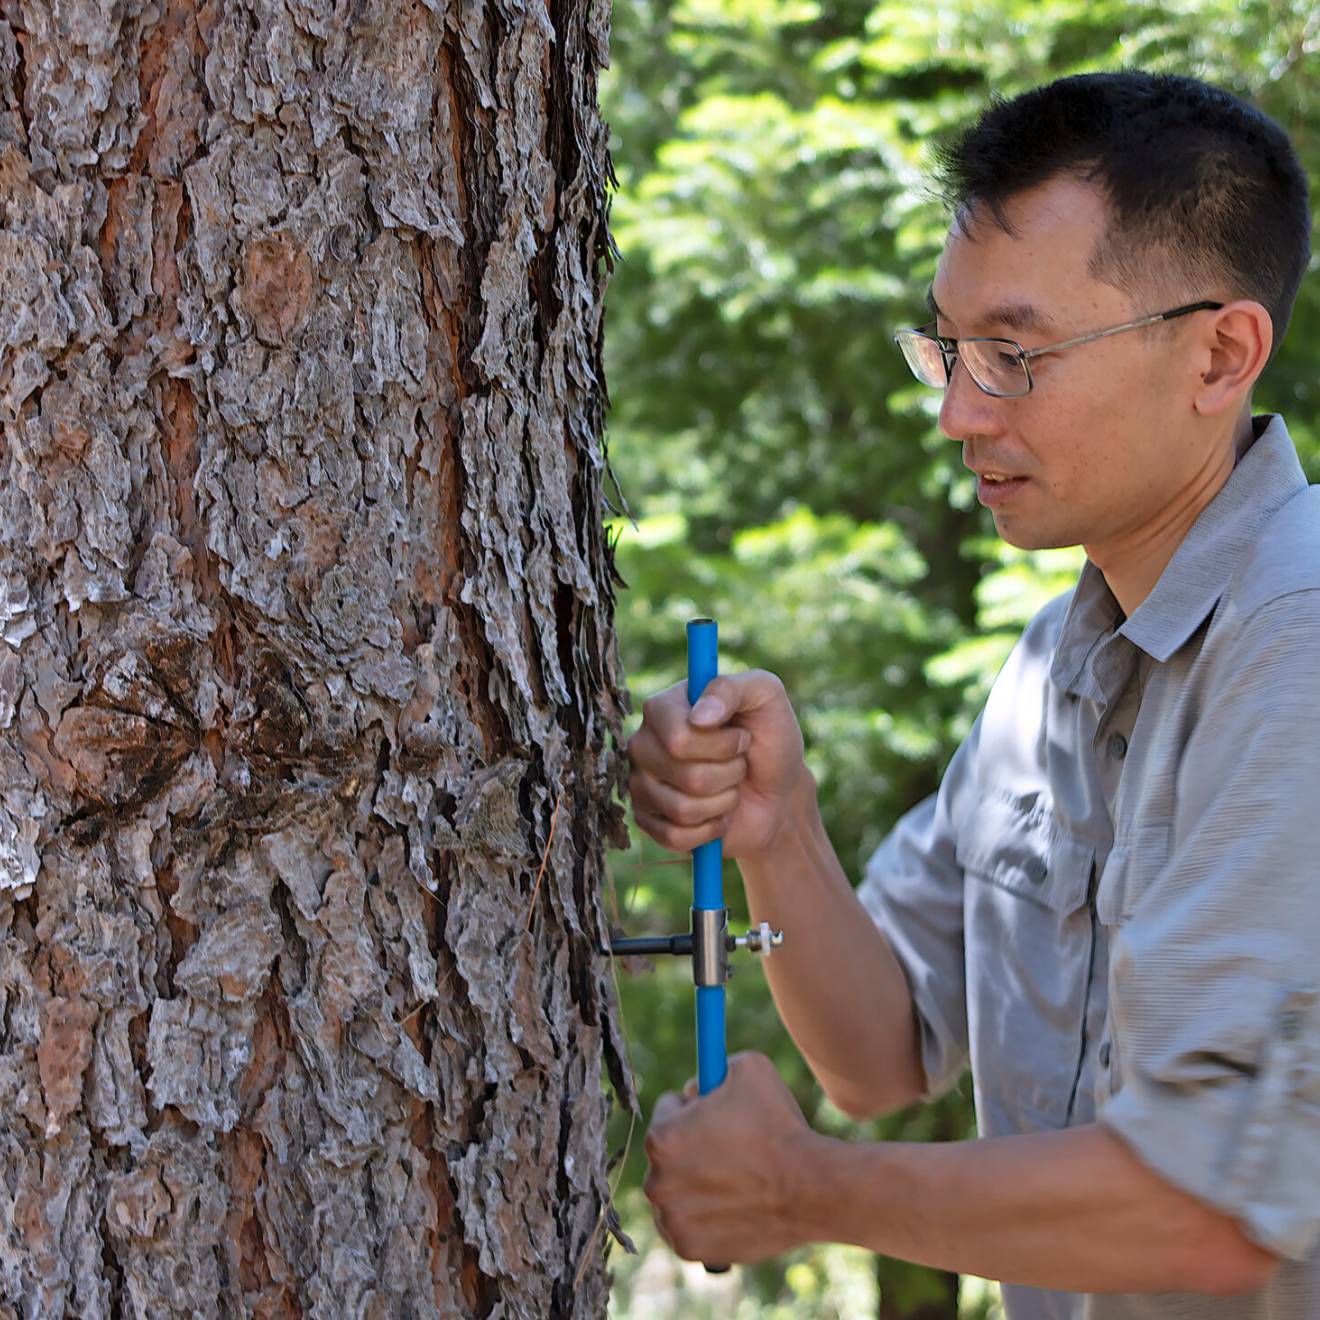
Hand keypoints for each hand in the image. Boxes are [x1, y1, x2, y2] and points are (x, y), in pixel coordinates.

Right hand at [627, 669, 807, 860]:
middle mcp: (644, 743)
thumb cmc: (771, 738)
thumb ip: (732, 689)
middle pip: (685, 774)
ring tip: (731, 787)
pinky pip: (676, 836)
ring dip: (724, 802)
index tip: (742, 737)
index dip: (721, 745)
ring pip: (683, 809)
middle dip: (729, 773)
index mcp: (663, 707)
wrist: (779, 792)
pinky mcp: (648, 820)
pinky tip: (718, 815)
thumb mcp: (765, 696)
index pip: (678, 738)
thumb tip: (698, 716)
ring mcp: (641, 783)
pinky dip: (711, 829)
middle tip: (739, 763)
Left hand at [643, 1052, 817, 1263]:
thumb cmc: (779, 1125)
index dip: (695, 1105)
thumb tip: (699, 1086)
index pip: (668, 1108)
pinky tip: (732, 1204)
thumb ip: (714, 1065)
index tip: (718, 1113)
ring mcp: (671, 1220)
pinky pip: (687, 1224)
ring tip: (737, 1177)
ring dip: (694, 1182)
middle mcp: (656, 1182)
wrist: (811, 1188)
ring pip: (675, 1190)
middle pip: (667, 1153)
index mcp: (662, 1137)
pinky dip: (704, 1216)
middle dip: (691, 1146)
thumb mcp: (747, 1067)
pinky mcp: (689, 1248)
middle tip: (730, 1146)